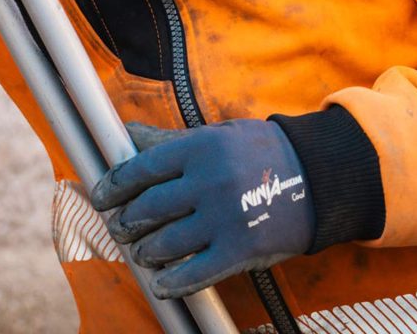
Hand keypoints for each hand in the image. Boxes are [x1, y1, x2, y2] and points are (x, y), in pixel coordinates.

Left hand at [92, 119, 314, 298]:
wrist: (316, 178)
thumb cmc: (257, 152)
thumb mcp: (214, 135)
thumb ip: (170, 140)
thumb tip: (129, 133)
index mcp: (198, 148)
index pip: (141, 169)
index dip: (114, 185)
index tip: (100, 198)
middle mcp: (207, 181)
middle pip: (149, 208)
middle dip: (126, 221)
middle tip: (118, 228)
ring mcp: (223, 217)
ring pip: (166, 242)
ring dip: (145, 251)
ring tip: (140, 251)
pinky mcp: (240, 250)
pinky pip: (195, 272)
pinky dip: (172, 282)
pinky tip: (160, 284)